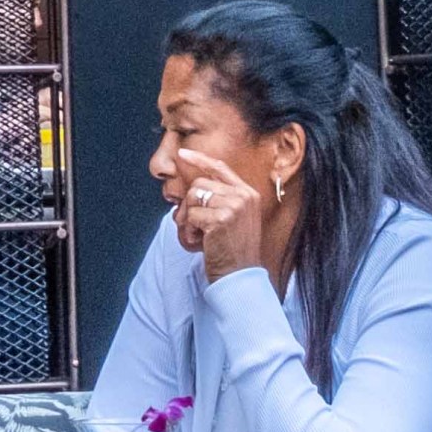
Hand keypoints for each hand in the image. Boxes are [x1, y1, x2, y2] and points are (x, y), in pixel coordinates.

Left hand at [169, 143, 269, 283]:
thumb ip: (220, 199)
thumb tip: (192, 188)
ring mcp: (233, 206)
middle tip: (191, 225)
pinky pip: (191, 215)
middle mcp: (243, 196)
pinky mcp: (220, 219)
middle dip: (188, 204)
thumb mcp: (234, 219)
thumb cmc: (233, 250)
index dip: (200, 159)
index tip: (182, 154)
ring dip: (187, 218)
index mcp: (248, 194)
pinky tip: (198, 242)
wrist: (240, 277)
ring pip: (193, 197)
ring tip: (197, 235)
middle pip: (200, 184)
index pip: (220, 168)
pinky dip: (188, 230)